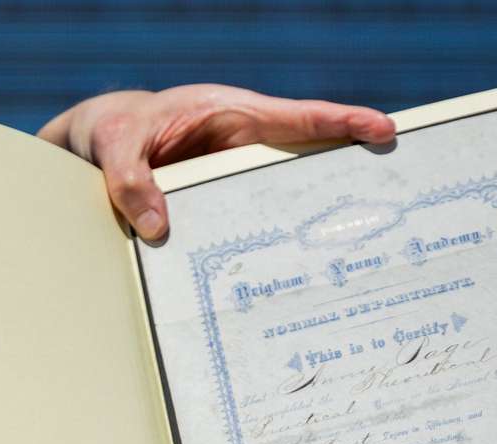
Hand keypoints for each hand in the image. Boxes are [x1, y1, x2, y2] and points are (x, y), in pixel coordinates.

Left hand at [37, 84, 395, 239]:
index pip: (297, 118)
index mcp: (230, 115)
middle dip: (349, 177)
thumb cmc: (113, 131)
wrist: (102, 143)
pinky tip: (289, 276)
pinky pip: (257, 220)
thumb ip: (131, 181)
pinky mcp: (227, 202)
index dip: (341, 123)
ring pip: (285, 197)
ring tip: (355, 252)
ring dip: (313, 221)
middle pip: (309, 160)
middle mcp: (245, 145)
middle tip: (395, 198)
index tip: (383, 129)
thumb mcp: (114, 146)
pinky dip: (275, 242)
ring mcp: (239, 176)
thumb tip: (160, 229)